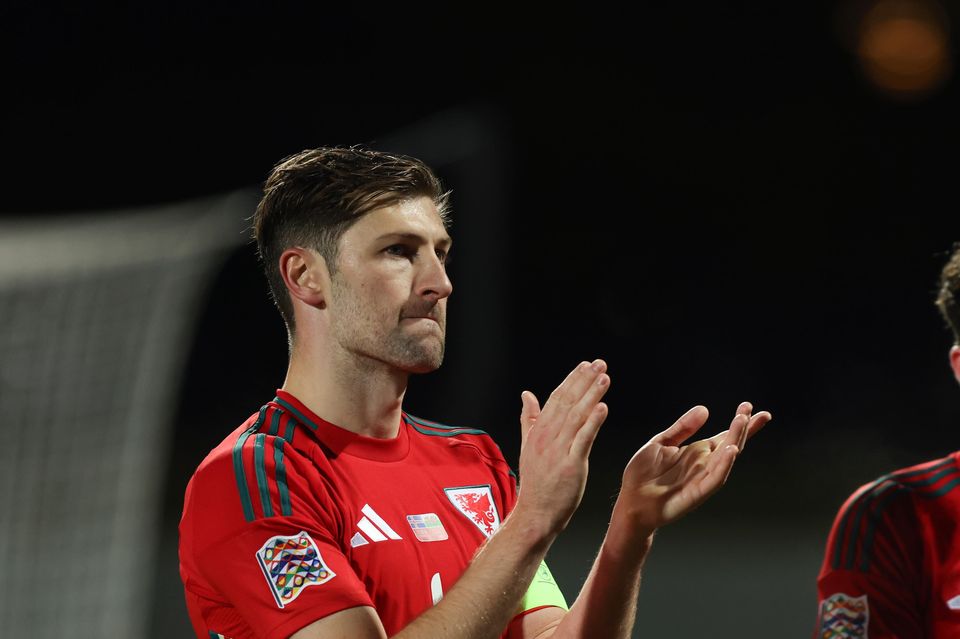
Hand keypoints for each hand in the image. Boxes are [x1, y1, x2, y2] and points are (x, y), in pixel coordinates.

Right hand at [513, 359, 610, 536]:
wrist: (535, 514)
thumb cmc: (536, 483)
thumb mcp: (529, 446)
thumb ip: (529, 419)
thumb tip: (527, 394)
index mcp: (538, 431)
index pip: (556, 398)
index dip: (572, 380)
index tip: (586, 365)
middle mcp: (547, 437)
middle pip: (567, 402)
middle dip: (584, 380)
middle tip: (599, 363)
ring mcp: (558, 450)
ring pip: (576, 416)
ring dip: (591, 394)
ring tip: (604, 378)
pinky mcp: (571, 465)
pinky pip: (583, 439)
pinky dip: (593, 422)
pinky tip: (603, 408)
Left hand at [616, 402, 770, 536]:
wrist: (631, 500)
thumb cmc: (644, 474)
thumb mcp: (661, 442)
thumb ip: (683, 428)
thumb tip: (705, 409)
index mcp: (698, 452)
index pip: (725, 435)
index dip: (740, 423)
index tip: (751, 407)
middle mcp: (704, 464)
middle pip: (730, 443)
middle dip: (742, 427)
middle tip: (750, 409)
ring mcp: (702, 479)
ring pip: (725, 459)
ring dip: (735, 440)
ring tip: (742, 422)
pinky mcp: (696, 493)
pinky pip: (714, 479)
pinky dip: (724, 465)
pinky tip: (731, 450)